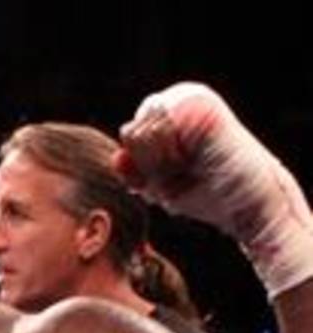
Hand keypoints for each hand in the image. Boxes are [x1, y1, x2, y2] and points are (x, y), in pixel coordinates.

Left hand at [117, 82, 312, 297]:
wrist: (247, 205)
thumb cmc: (206, 195)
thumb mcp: (158, 184)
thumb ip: (134, 170)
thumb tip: (117, 158)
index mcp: (170, 110)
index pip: (129, 136)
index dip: (144, 167)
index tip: (176, 176)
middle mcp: (179, 96)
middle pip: (130, 135)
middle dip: (150, 167)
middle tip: (185, 174)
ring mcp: (189, 96)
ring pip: (139, 135)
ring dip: (159, 166)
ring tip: (191, 168)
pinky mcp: (197, 104)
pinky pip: (154, 134)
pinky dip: (168, 159)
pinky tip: (194, 161)